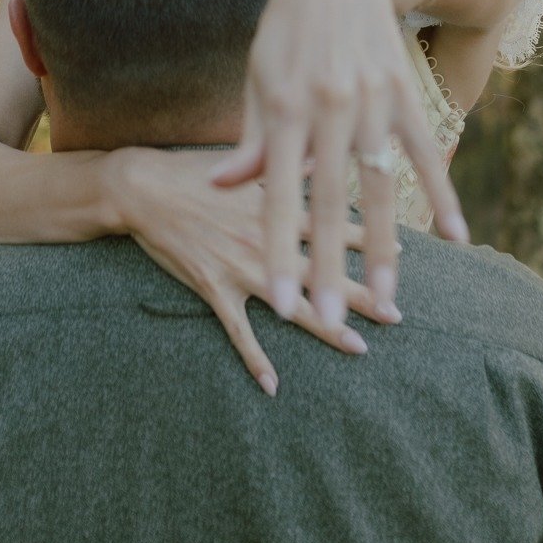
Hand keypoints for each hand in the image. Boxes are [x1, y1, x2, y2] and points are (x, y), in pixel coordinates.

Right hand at [115, 146, 399, 393]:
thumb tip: (318, 155)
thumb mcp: (242, 163)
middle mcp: (266, 240)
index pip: (334, 225)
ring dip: (327, 328)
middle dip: (363, 293)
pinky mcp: (214, 288)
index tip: (401, 252)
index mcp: (276, 208)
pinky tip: (273, 387)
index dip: (369, 239)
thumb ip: (283, 165)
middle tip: (398, 314)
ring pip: (293, 305)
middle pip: (325, 272)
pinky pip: (239, 332)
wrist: (142, 189)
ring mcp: (241, 268)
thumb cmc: (192, 171)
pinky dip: (255, 360)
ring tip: (360, 348)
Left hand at [210, 0, 468, 332]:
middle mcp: (328, 109)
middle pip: (328, 203)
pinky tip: (455, 238)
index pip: (278, 197)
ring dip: (385, 248)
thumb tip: (227, 188)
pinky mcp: (405, 94)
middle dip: (324, 266)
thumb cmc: (284, 31)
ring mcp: (372, 102)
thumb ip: (250, 141)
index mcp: (283, 110)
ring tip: (387, 301)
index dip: (278, 253)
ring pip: (381, 188)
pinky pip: (426, 153)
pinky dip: (442, 195)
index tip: (279, 303)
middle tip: (322, 321)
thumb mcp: (257, 78)